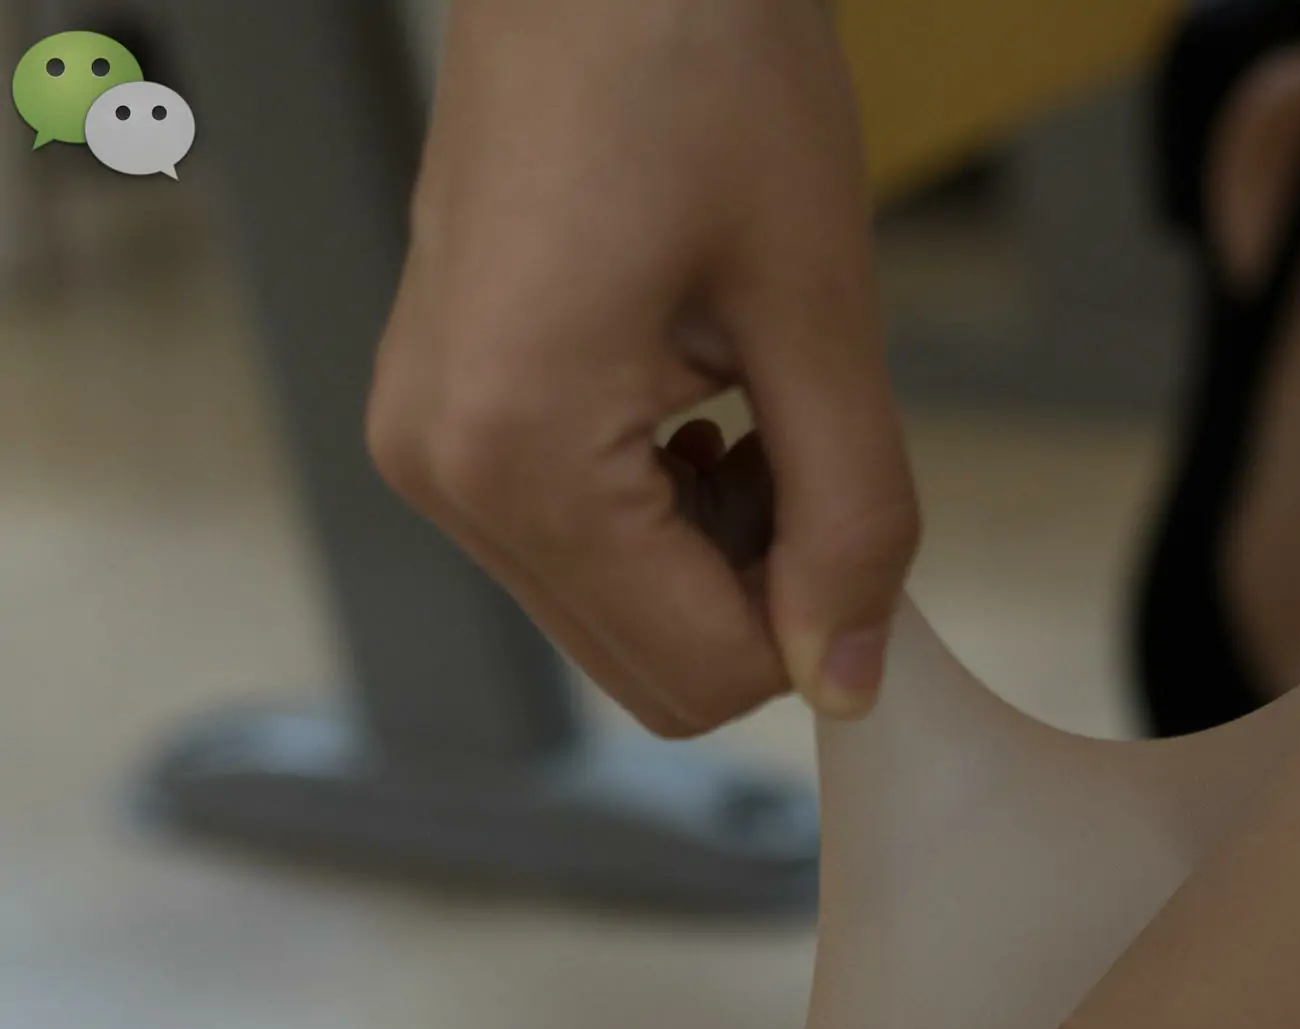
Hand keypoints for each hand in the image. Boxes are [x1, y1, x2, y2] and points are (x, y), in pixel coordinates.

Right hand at [368, 0, 918, 735]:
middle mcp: (444, 472)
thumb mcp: (817, 304)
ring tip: (746, 400)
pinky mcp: (442, 421)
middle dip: (754, 597)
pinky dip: (659, 514)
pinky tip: (694, 400)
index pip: (698, 670)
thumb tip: (851, 679)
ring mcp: (429, 449)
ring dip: (710, 553)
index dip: (810, 627)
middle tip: (802, 448)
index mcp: (519, 452)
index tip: (853, 515)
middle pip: (645, 670)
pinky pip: (572, 549)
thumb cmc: (691, 57)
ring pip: (612, 620)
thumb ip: (851, 517)